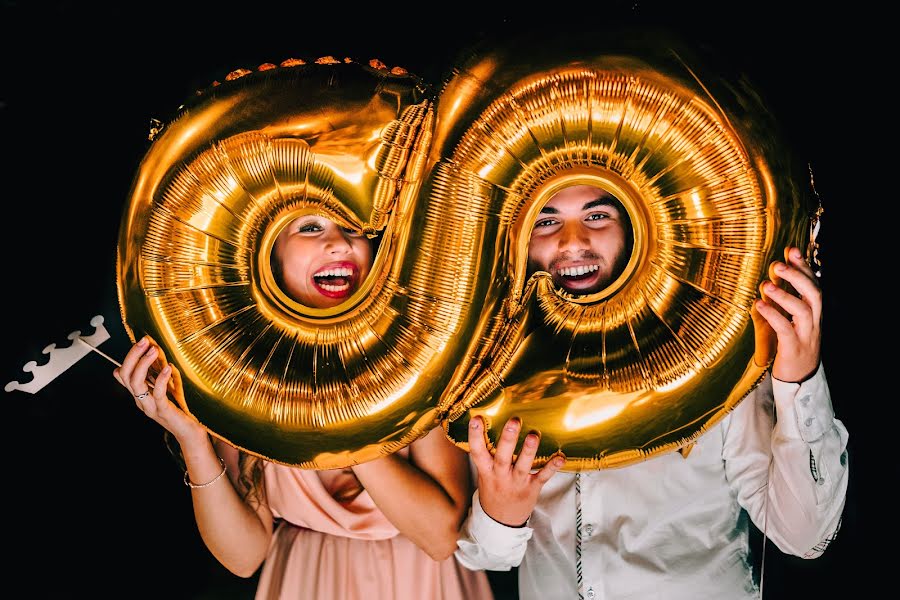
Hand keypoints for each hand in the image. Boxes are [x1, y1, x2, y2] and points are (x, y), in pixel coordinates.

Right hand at [113, 336, 206, 444]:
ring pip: (136, 385)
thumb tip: (151, 355)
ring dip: (143, 365)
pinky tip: (168, 368)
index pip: (124, 373)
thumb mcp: (164, 389)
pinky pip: (157, 395)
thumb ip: (155, 376)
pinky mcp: (164, 412)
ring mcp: (151, 407)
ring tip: (154, 351)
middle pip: (126, 376)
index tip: (142, 340)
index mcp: (140, 394)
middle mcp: (141, 401)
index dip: (130, 356)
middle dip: (133, 356)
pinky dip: (160, 380)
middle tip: (145, 341)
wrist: (190, 432)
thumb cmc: (179, 408)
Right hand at [468, 416, 564, 526]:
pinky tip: (560, 457)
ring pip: (522, 465)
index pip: (477, 452)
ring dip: (528, 450)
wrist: (501, 520)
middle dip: (508, 438)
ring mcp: (517, 482)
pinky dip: (552, 467)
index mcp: (486, 471)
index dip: (476, 436)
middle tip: (513, 421)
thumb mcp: (485, 474)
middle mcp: (500, 476)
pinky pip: (543, 477)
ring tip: (534, 435)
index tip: (476, 419)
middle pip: (502, 456)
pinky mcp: (532, 488)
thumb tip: (490, 424)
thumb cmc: (494, 489)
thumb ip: (488, 454)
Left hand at [751, 246, 821, 382]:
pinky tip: (758, 305)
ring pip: (803, 310)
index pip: (814, 285)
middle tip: (778, 264)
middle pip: (814, 294)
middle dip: (798, 277)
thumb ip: (784, 302)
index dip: (804, 267)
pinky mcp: (794, 349)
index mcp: (814, 314)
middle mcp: (814, 322)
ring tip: (765, 284)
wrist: (800, 380)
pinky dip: (773, 315)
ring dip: (785, 295)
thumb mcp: (790, 321)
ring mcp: (806, 336)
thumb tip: (771, 279)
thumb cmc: (791, 346)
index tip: (791, 250)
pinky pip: (785, 329)